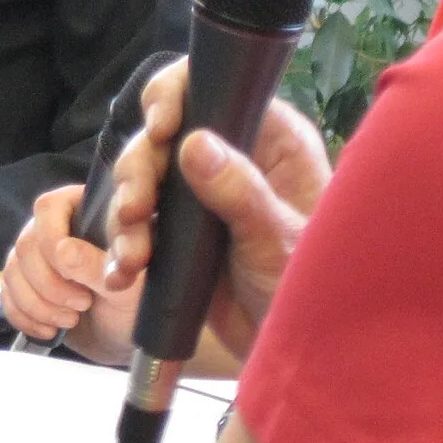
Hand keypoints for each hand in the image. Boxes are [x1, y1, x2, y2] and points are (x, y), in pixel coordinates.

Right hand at [1, 184, 138, 366]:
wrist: (126, 341)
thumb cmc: (138, 307)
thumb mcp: (129, 287)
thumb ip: (99, 266)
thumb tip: (62, 251)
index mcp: (85, 213)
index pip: (49, 208)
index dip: (52, 239)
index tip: (71, 272)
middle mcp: (55, 229)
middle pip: (26, 244)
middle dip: (49, 284)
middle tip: (82, 304)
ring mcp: (37, 258)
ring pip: (12, 272)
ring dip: (37, 304)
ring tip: (71, 320)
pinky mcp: (25, 287)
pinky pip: (6, 295)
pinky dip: (25, 317)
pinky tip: (49, 330)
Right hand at [105, 58, 332, 361]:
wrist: (297, 354)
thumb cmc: (317, 291)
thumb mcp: (279, 241)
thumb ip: (240, 193)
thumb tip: (195, 144)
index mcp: (271, 141)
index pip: (213, 88)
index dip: (174, 96)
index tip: (159, 127)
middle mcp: (233, 158)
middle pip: (162, 135)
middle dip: (139, 171)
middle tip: (135, 207)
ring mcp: (202, 195)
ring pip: (142, 178)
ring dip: (127, 213)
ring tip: (134, 252)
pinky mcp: (180, 233)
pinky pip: (138, 224)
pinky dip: (125, 246)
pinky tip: (125, 271)